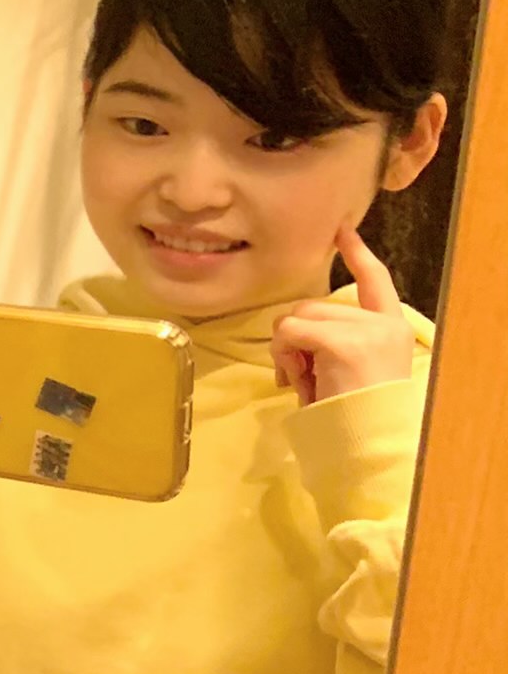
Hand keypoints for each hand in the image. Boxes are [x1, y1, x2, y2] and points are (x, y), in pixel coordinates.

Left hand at [273, 227, 412, 405]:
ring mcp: (367, 330)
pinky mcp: (345, 341)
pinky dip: (283, 354)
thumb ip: (330, 340)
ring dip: (286, 348)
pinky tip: (295, 379)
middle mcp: (384, 323)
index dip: (357, 254)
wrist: (366, 442)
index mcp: (390, 327)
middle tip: (301, 374)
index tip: (342, 231)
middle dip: (295, 338)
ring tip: (301, 379)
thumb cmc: (351, 415)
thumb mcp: (344, 369)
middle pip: (313, 305)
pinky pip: (291, 332)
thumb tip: (292, 329)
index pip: (375, 279)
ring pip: (297, 317)